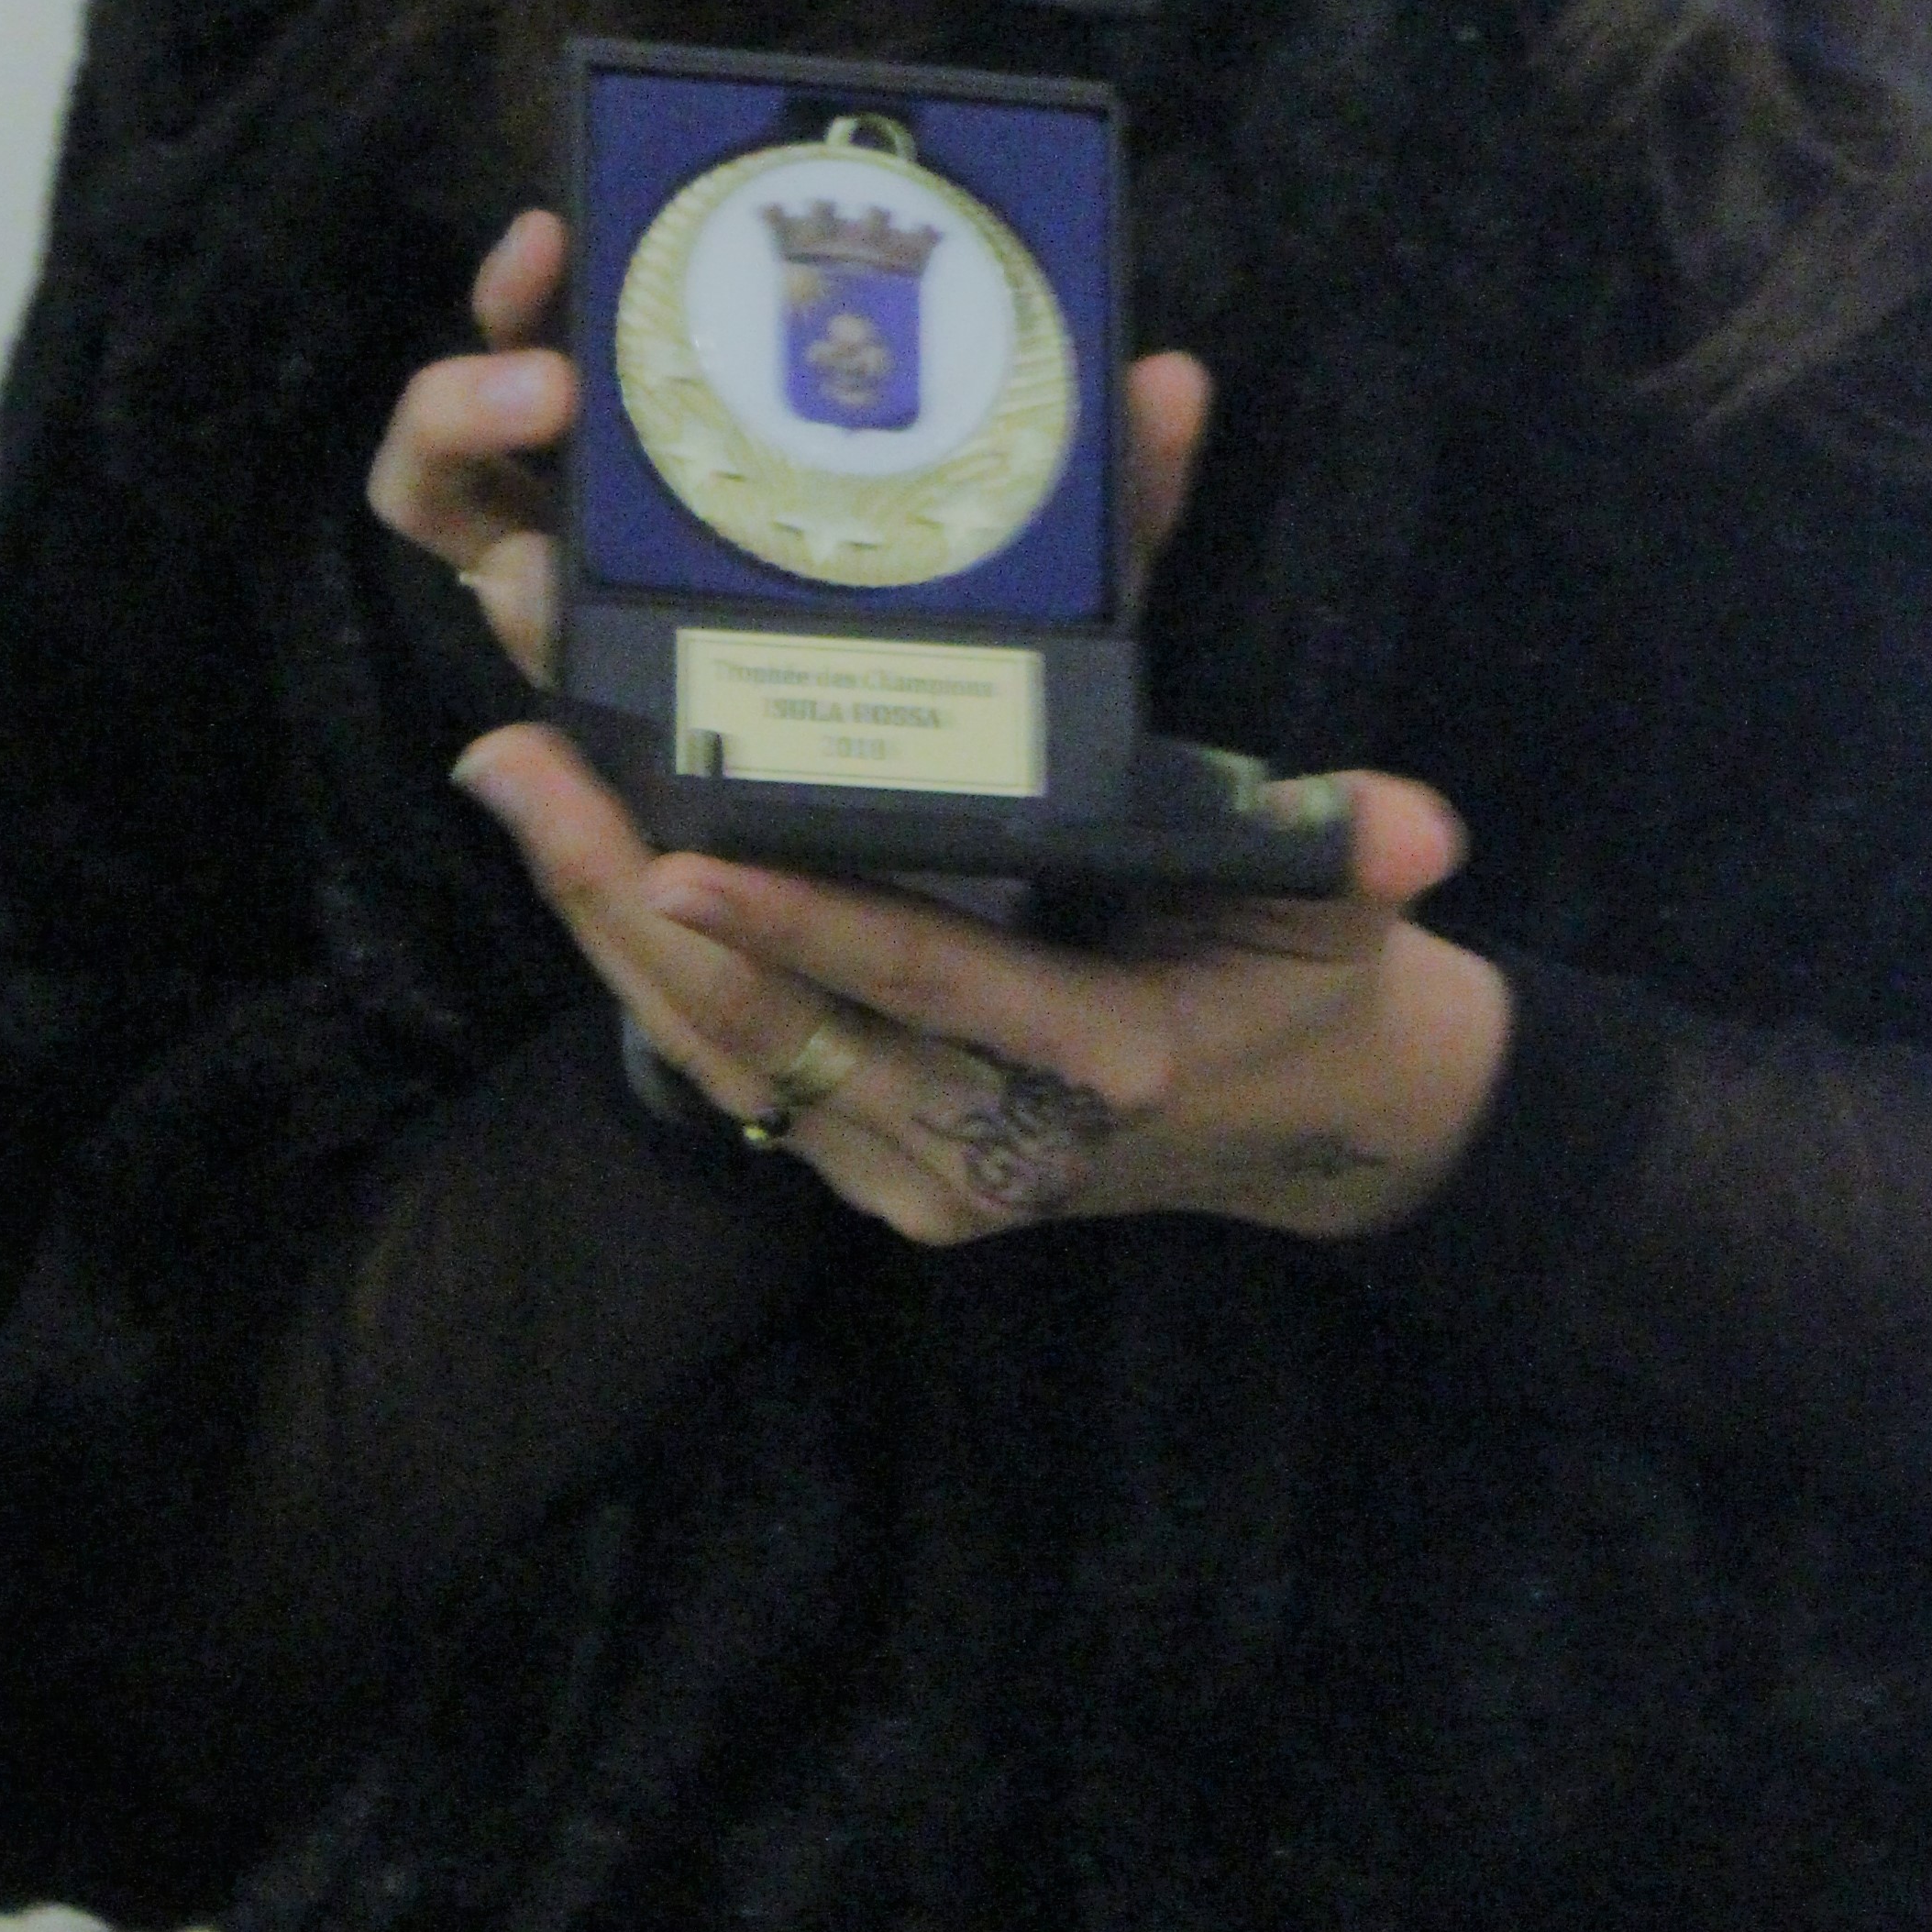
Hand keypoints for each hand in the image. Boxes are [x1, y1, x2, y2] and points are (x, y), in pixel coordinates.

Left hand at [395, 220, 1507, 1238]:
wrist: (1301, 1123)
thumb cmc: (1305, 975)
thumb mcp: (1338, 907)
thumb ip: (1350, 851)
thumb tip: (1420, 829)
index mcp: (1100, 1066)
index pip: (921, 980)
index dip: (795, 922)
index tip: (672, 848)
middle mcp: (987, 1146)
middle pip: (769, 1029)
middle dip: (622, 897)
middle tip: (516, 755)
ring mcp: (917, 1176)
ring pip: (720, 1052)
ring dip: (598, 918)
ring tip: (511, 769)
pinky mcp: (872, 1172)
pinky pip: (730, 1069)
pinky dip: (642, 964)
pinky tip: (570, 850)